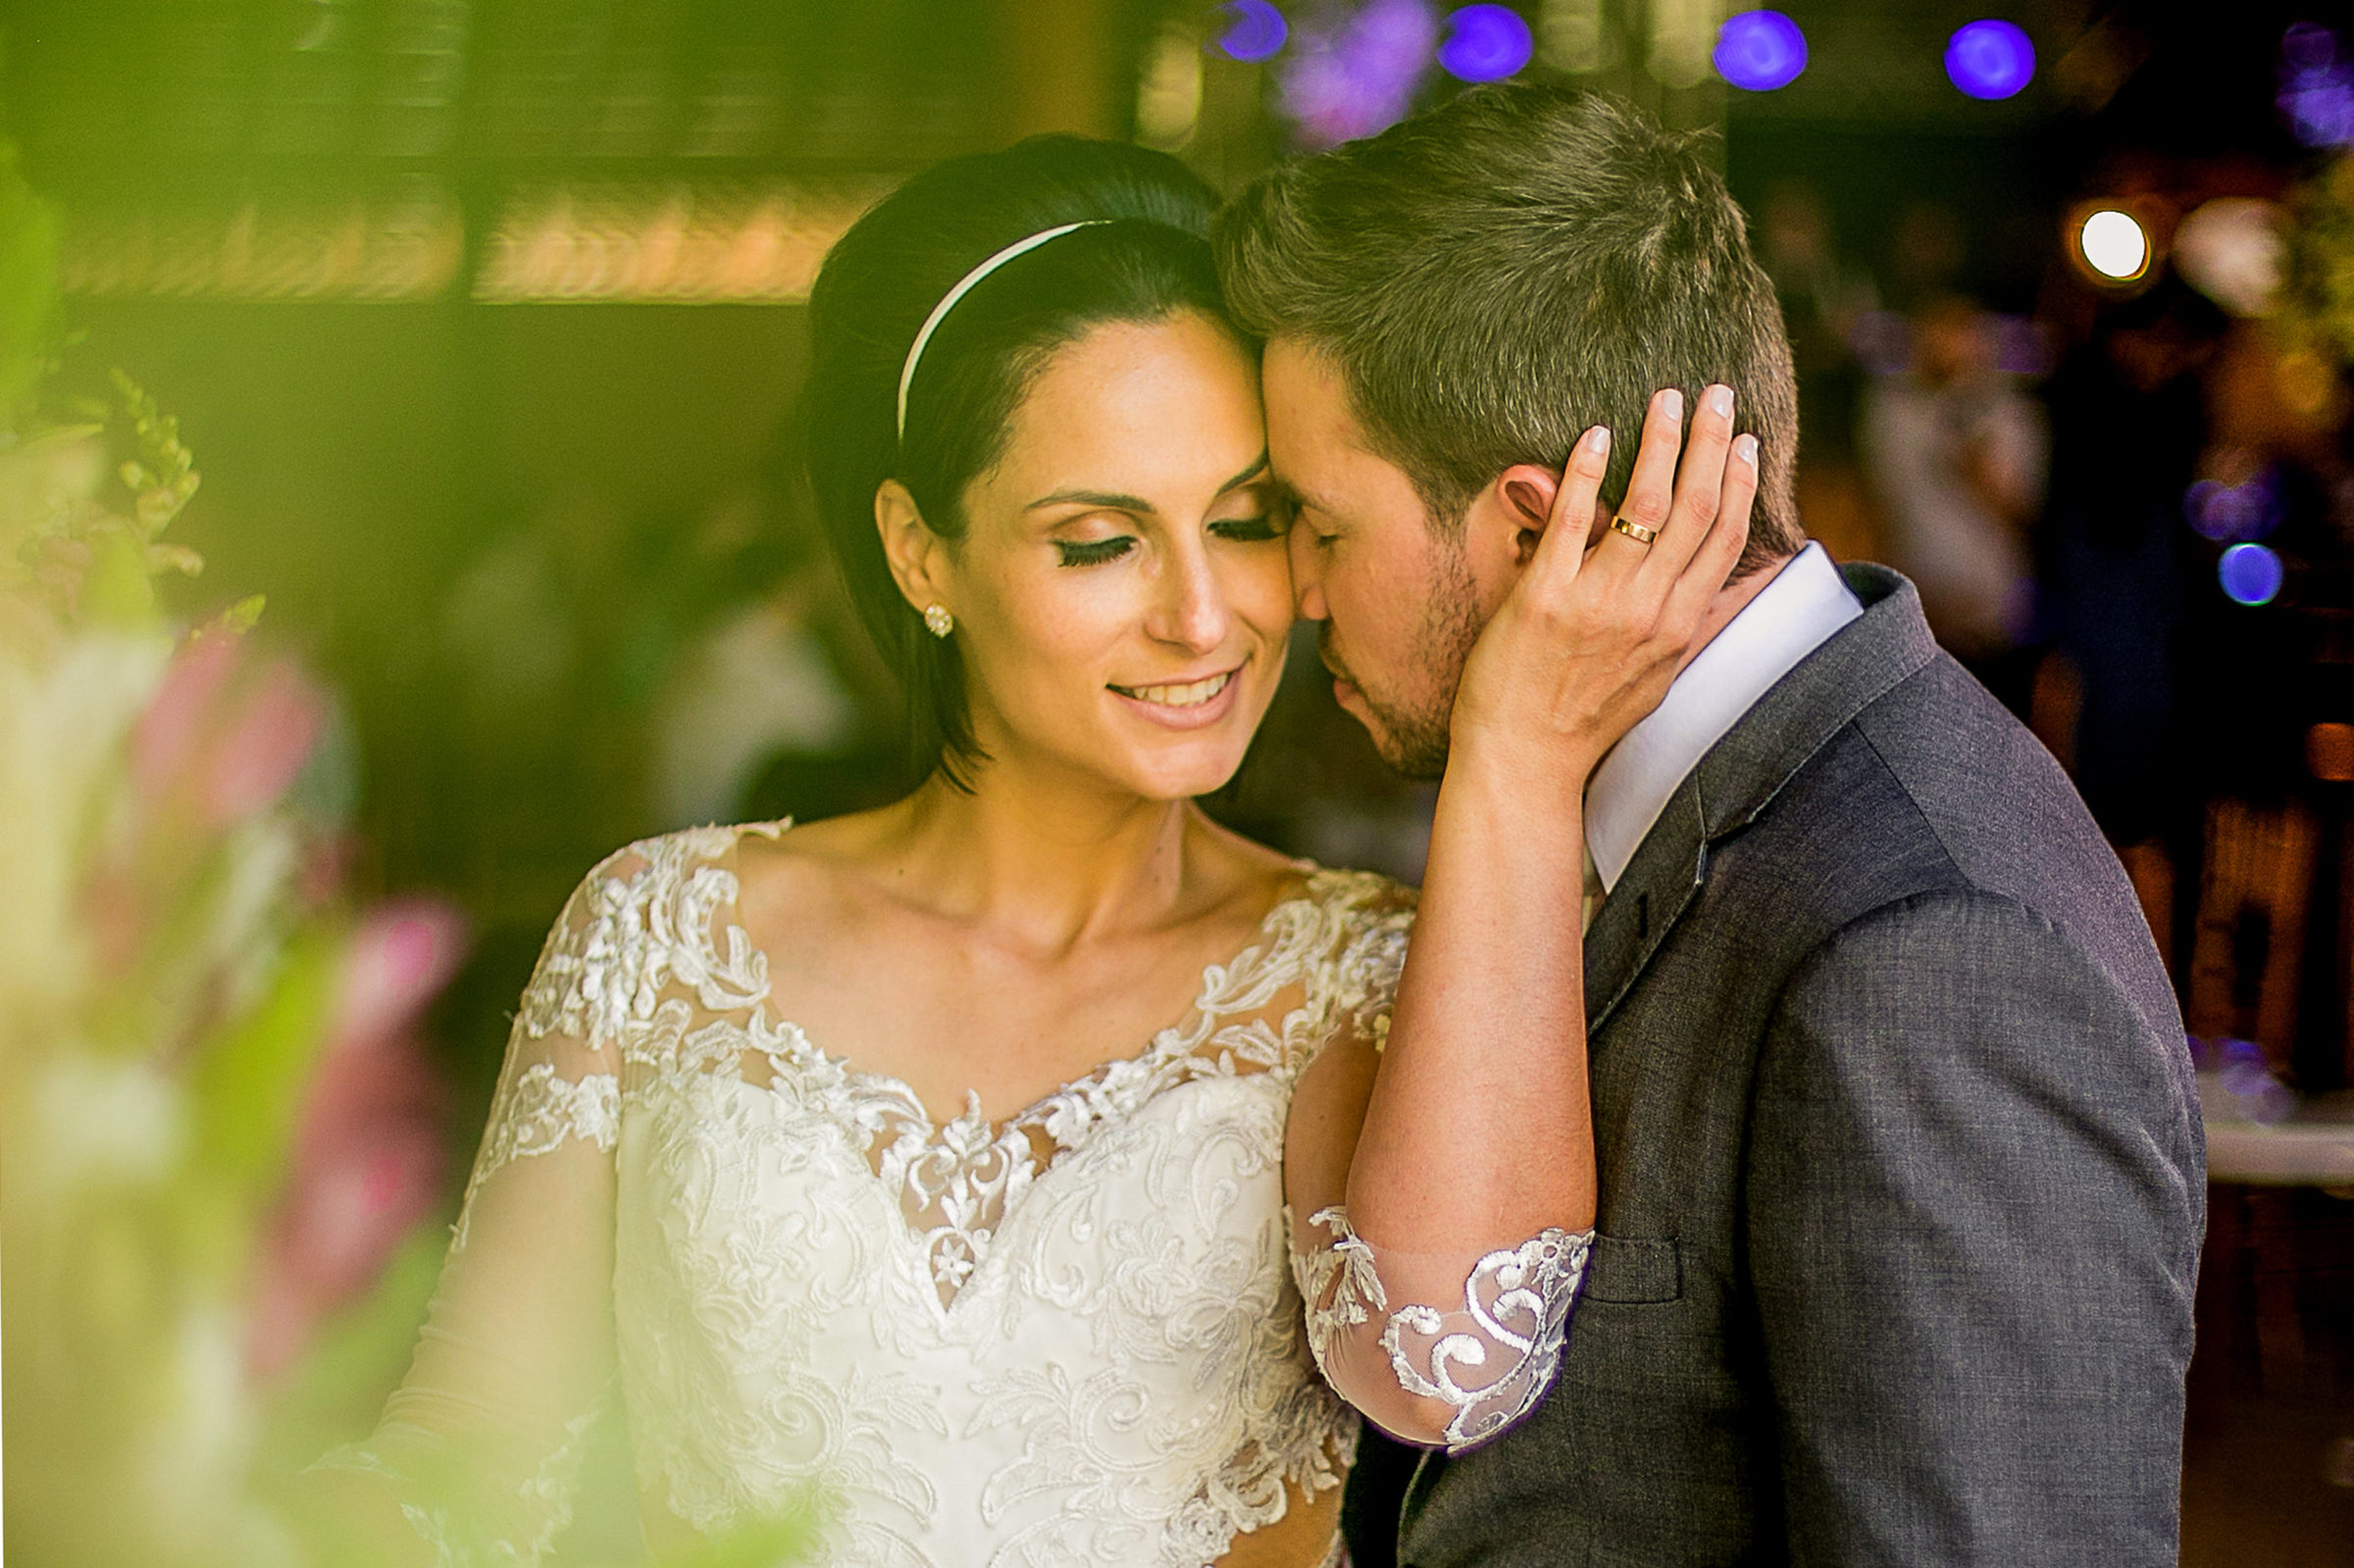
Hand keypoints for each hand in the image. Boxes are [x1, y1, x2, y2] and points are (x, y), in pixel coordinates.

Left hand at [1449, 384, 1758, 782]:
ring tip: (1665, 399)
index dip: (1740, 483)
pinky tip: (1595, 434)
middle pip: (1695, 509)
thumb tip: (1711, 591)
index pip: (1724, 539)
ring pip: (1645, 504)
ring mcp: (1598, 602)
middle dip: (1711, 442)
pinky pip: (1572, 521)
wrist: (1523, 761)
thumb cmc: (1582, 721)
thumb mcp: (1652, 677)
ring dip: (1659, 441)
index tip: (1746, 441)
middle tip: (1716, 393)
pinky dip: (1587, 471)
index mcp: (1678, 627)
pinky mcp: (1544, 598)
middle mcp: (1648, 611)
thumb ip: (1679, 627)